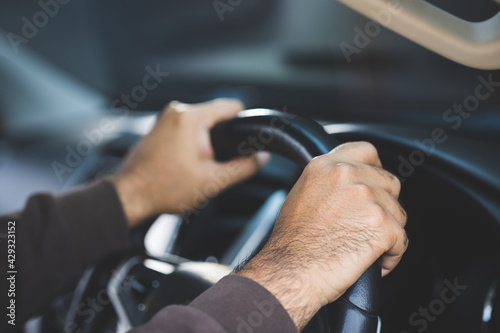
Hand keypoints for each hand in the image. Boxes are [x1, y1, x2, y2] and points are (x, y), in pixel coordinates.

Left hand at [113, 99, 269, 226]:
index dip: (244, 124)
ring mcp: (165, 118)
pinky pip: (185, 128)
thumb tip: (262, 158)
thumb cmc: (164, 188)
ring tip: (198, 166)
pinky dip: (192, 142)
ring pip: (200, 123)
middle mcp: (176, 111)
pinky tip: (186, 164)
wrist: (130, 196)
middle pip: (216, 115)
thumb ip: (243, 167)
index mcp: (191, 117)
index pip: (232, 106)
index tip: (245, 142)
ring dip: (206, 142)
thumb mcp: (213, 181)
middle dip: (222, 138)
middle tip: (216, 163)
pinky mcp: (159, 127)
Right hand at [238, 142, 407, 330]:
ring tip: (367, 248)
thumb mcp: (301, 195)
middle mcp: (347, 175)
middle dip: (383, 205)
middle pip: (389, 182)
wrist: (291, 271)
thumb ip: (328, 181)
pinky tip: (375, 262)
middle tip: (367, 226)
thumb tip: (348, 186)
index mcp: (325, 165)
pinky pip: (402, 239)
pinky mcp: (382, 223)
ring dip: (388, 231)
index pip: (367, 151)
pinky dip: (392, 254)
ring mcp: (367, 197)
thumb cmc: (292, 243)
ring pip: (398, 212)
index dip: (375, 169)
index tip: (375, 183)